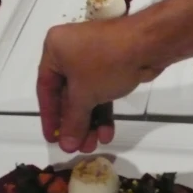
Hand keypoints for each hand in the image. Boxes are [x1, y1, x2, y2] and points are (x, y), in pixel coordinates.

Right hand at [36, 19, 161, 152]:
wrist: (147, 44)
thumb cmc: (105, 63)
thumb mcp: (84, 95)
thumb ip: (72, 121)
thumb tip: (65, 145)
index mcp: (54, 49)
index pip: (45, 88)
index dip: (49, 116)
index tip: (52, 138)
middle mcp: (70, 51)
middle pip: (67, 94)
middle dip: (74, 123)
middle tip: (76, 147)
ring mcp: (93, 58)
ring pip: (87, 95)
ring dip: (89, 121)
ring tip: (92, 145)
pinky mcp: (111, 65)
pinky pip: (101, 91)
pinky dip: (103, 111)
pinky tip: (106, 133)